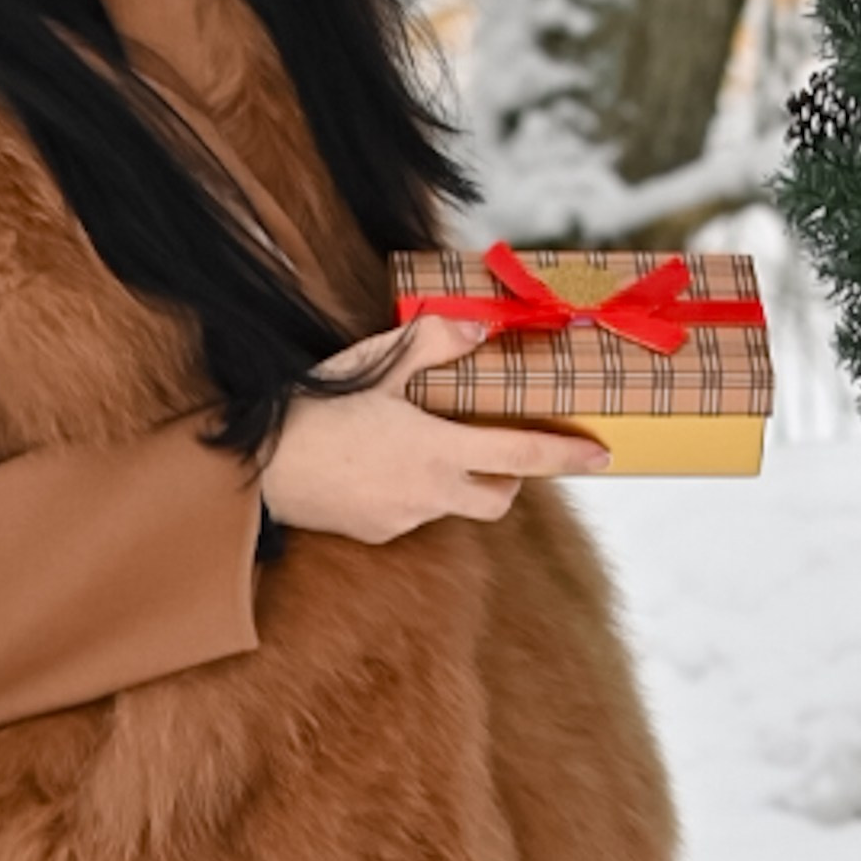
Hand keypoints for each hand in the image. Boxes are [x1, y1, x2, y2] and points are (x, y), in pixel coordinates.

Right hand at [259, 317, 610, 543]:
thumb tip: (483, 327)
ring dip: (456, 481)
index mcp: (439, 449)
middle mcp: (430, 493)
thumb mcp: (377, 362)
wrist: (257, 467)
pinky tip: (379, 465)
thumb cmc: (317, 406)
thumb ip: (435, 343)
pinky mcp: (375, 533)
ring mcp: (402, 518)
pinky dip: (412, 492)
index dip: (567, 455)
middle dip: (511, 476)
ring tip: (421, 443)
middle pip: (499, 497)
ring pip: (453, 505)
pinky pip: (411, 514)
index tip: (604, 456)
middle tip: (498, 442)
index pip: (523, 455)